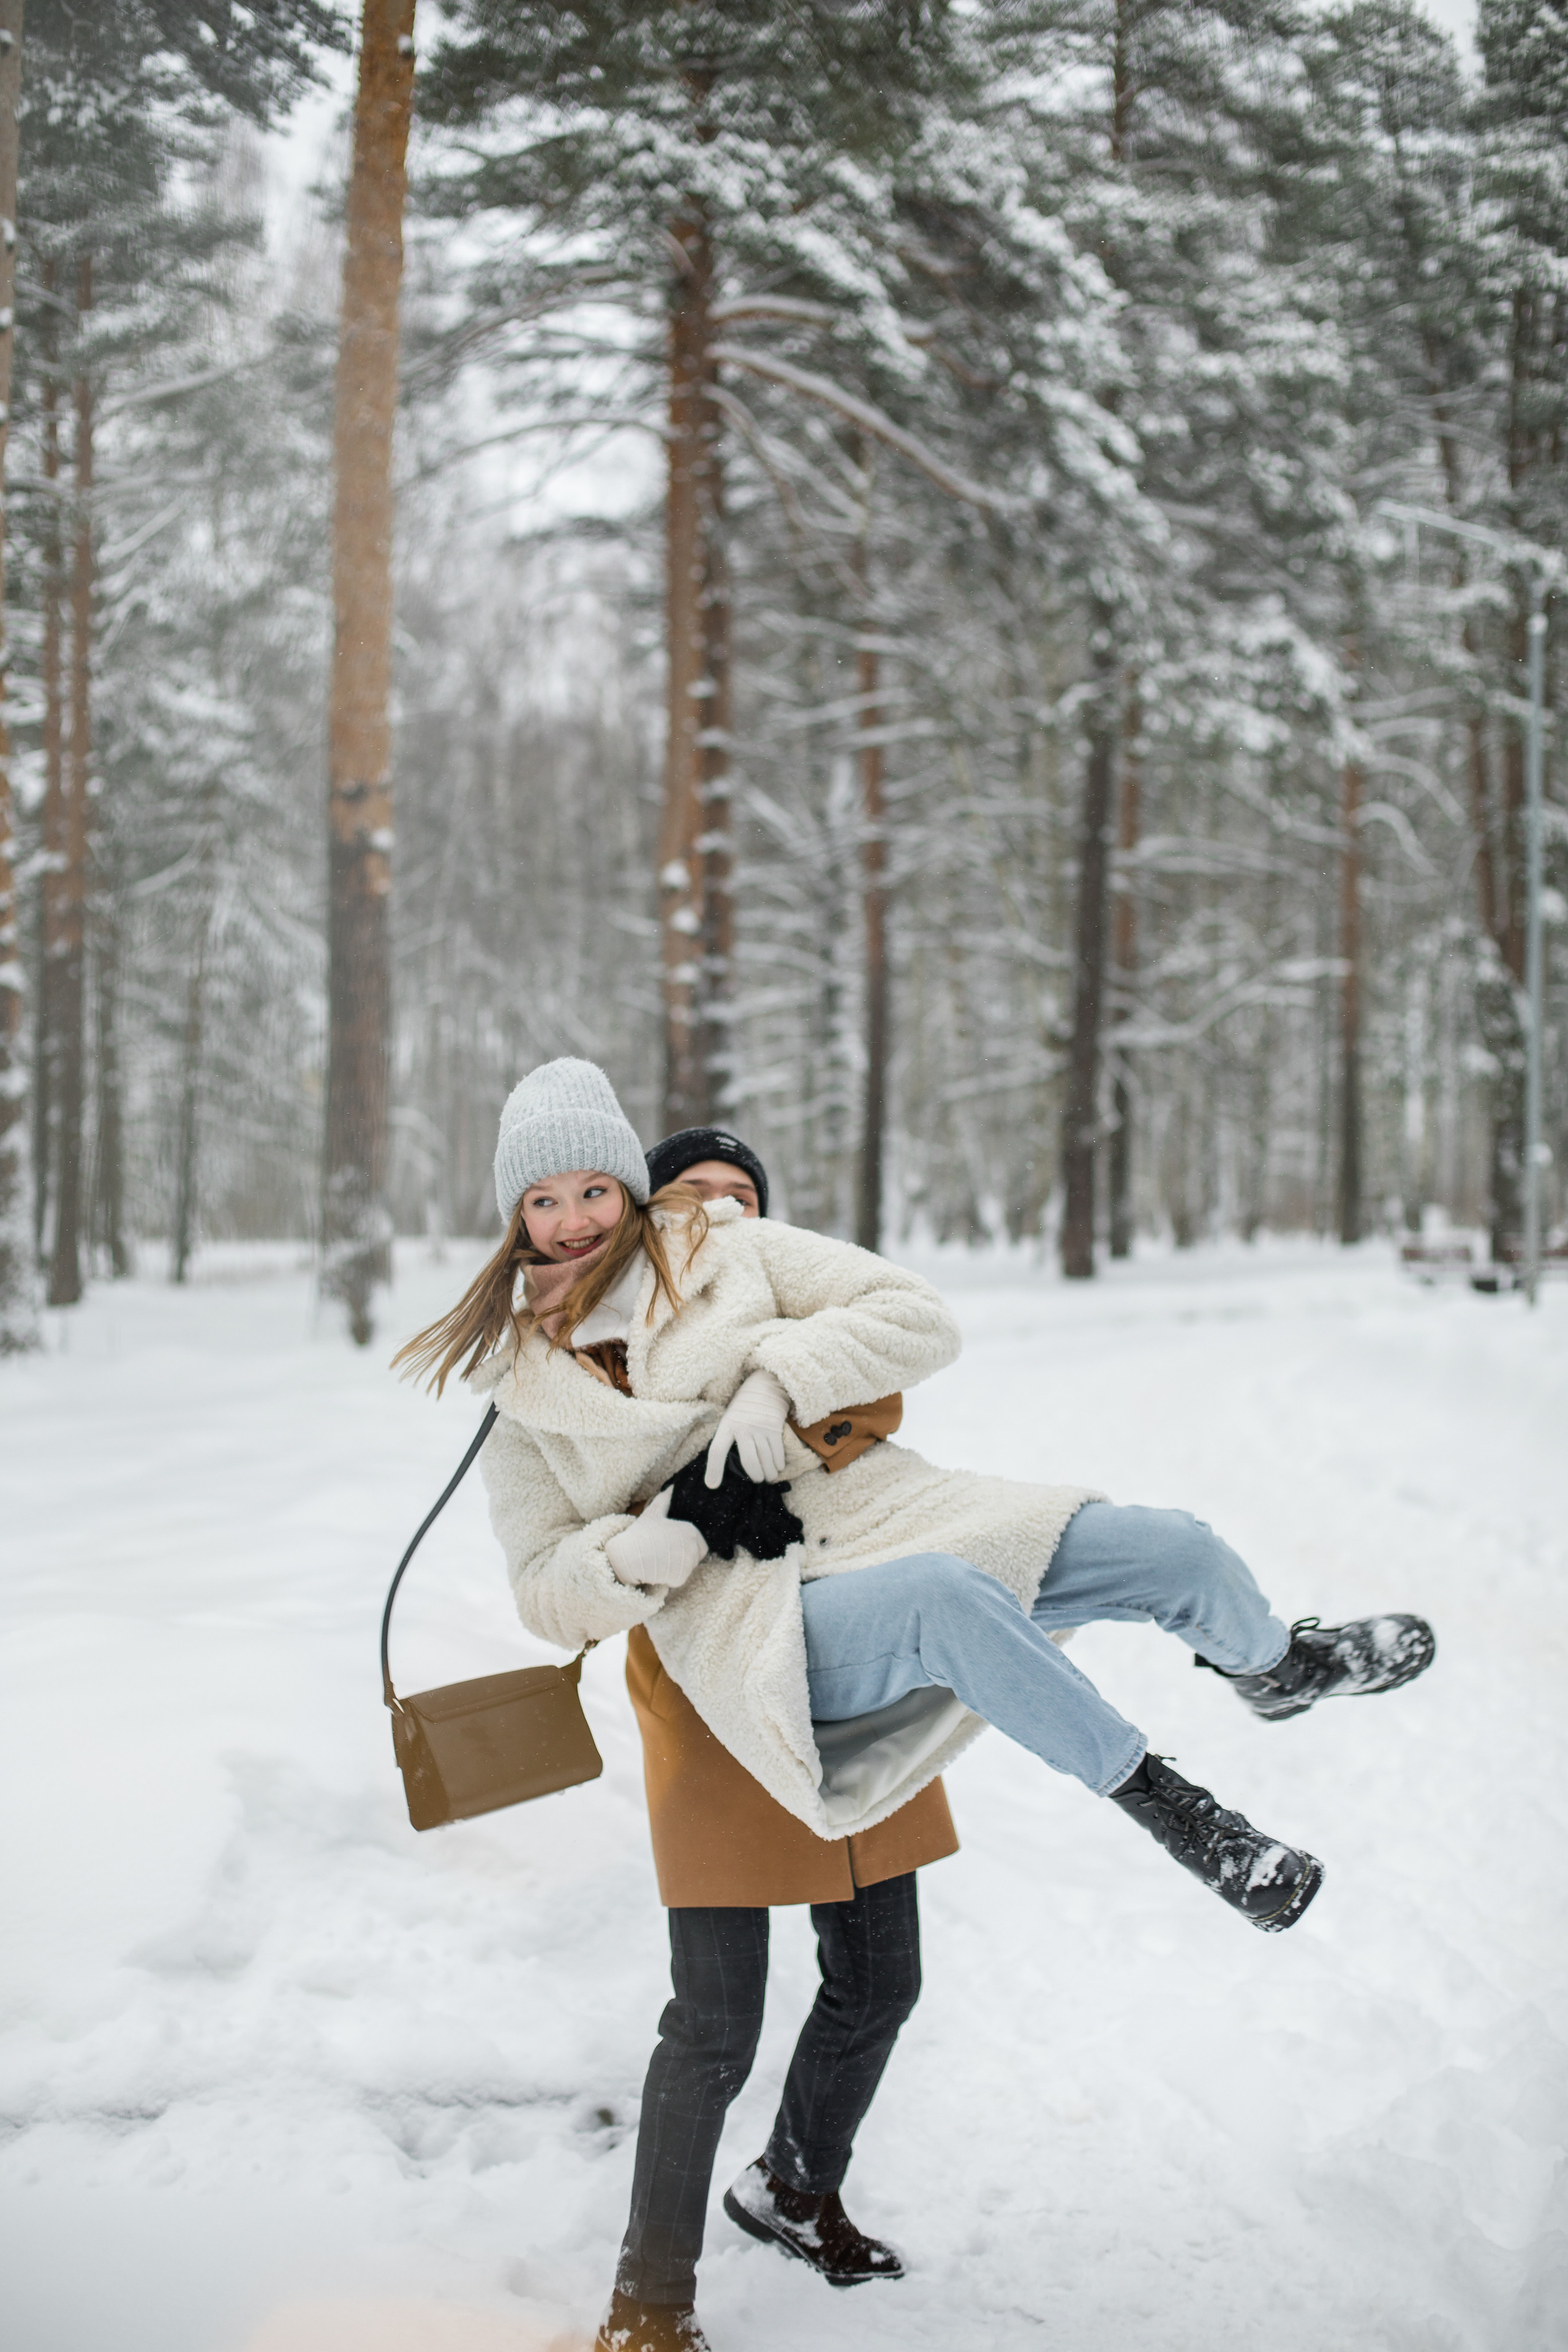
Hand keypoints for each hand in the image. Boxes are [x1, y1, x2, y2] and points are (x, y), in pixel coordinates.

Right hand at [605, 1486, 706, 1589]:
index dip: (687, 1544)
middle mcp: (693, 1547)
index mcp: (691, 1531)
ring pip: (687, 1568)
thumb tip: (674, 1485)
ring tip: (659, 1560)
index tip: (672, 1544)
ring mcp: (688, 1564)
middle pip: (695, 1556)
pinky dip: (670, 1577)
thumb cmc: (640, 1534)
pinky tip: (657, 1569)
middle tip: (664, 1552)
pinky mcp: (680, 1578)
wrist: (626, 1556)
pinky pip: (679, 1579)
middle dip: (683, 1556)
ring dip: (676, 1567)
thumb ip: (666, 1498)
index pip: (700, 1543)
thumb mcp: (653, 1512)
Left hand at [705, 1367, 791, 1487]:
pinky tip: (778, 1467)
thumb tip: (728, 1462)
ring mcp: (760, 1427)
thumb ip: (729, 1437)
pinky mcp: (775, 1427)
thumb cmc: (744, 1407)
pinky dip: (778, 1463)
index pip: (717, 1450)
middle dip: (755, 1476)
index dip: (714, 1469)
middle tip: (758, 1481)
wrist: (765, 1384)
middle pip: (748, 1461)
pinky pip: (777, 1451)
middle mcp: (742, 1427)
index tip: (712, 1485)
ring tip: (769, 1478)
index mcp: (727, 1425)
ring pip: (765, 1459)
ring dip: (769, 1473)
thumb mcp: (730, 1417)